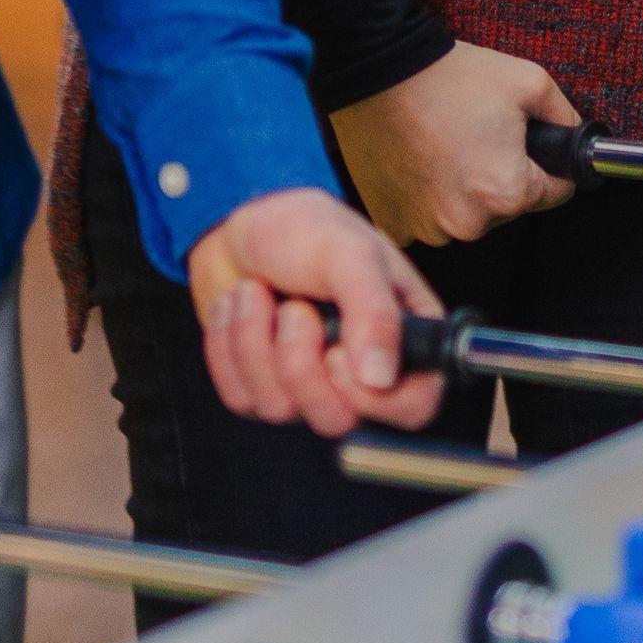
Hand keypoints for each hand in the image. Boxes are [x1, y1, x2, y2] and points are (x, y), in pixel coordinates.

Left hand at [187, 186, 446, 435]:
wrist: (238, 224)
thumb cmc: (305, 229)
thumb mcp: (350, 254)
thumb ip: (374, 313)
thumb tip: (382, 379)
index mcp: (402, 334)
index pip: (414, 405)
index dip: (378, 400)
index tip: (338, 354)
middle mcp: (359, 370)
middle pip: (337, 419)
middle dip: (299, 362)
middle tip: (294, 309)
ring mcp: (307, 385)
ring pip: (281, 409)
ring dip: (256, 343)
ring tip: (259, 294)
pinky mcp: (259, 388)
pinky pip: (241, 399)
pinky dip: (228, 348)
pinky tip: (239, 308)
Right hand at [331, 41, 580, 250]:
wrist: (380, 71)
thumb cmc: (450, 78)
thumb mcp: (531, 83)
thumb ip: (566, 118)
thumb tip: (576, 139)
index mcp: (506, 194)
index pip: (555, 194)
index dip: (549, 165)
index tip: (528, 145)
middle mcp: (465, 224)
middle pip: (509, 207)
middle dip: (504, 175)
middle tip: (482, 135)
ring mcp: (424, 228)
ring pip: (468, 214)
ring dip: (465, 189)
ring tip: (449, 144)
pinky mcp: (393, 222)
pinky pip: (428, 217)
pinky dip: (431, 194)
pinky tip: (424, 160)